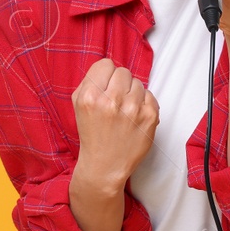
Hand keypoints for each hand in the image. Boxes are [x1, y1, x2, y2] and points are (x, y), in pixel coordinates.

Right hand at [70, 58, 159, 188]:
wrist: (104, 166)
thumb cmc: (92, 134)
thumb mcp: (78, 104)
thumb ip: (90, 80)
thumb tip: (107, 66)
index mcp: (90, 97)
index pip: (106, 64)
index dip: (106, 75)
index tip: (105, 87)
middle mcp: (111, 101)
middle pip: (123, 71)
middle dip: (119, 84)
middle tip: (115, 101)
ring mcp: (133, 109)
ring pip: (138, 82)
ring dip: (132, 94)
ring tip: (124, 111)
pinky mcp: (150, 117)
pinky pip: (150, 95)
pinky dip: (144, 104)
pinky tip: (134, 117)